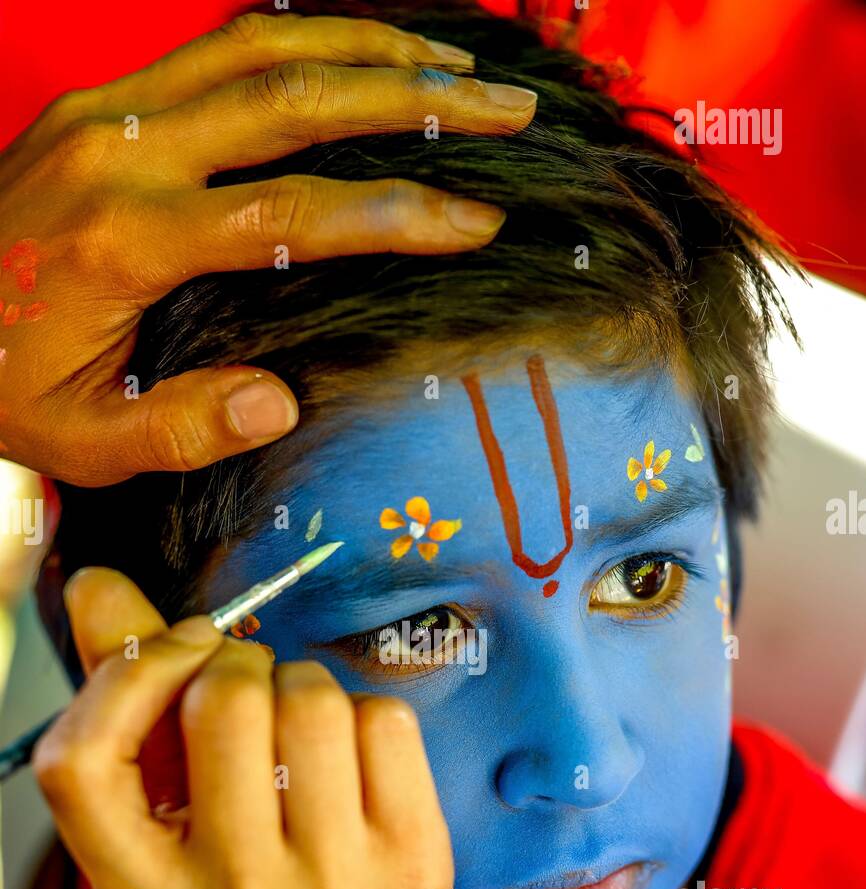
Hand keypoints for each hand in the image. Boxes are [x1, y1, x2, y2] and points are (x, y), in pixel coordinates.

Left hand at [0, 11, 534, 483]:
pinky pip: (218, 44)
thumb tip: (281, 403)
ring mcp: (111, 111)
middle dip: (416, 96)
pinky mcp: (103, 100)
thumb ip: (182, 426)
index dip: (396, 216)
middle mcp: (126, 152)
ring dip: (369, 45)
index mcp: (129, 239)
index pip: (294, 212)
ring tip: (457, 62)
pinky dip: (301, 35)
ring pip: (261, 45)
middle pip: (296, 95)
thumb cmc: (1, 384)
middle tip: (504, 108)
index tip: (478, 223)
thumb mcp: (83, 439)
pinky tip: (358, 49)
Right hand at [34, 568, 454, 888]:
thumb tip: (99, 582)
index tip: (168, 656)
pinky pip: (383, 719)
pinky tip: (348, 761)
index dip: (124, 677)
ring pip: (311, 698)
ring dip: (298, 684)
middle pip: (220, 703)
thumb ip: (123, 713)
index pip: (83, 763)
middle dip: (231, 664)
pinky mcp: (415, 871)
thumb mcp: (159, 844)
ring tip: (294, 729)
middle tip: (241, 691)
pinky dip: (360, 714)